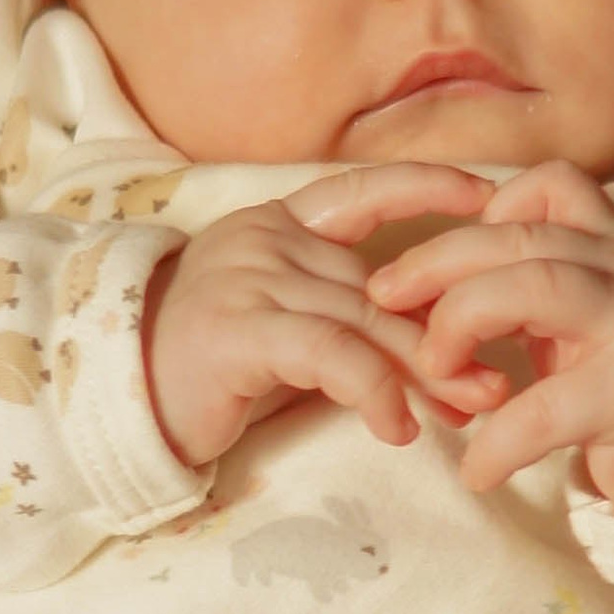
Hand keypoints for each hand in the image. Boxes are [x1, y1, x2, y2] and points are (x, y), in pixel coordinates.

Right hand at [142, 163, 502, 467]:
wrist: (119, 405)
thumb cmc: (209, 372)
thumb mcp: (287, 330)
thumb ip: (346, 318)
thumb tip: (440, 344)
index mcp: (276, 225)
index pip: (362, 190)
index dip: (425, 186)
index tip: (489, 196)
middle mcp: (263, 240)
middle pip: (378, 288)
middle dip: (443, 338)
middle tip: (494, 385)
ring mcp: (247, 278)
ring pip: (363, 321)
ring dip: (422, 373)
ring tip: (465, 412)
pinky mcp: (236, 329)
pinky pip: (328, 352)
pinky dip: (372, 388)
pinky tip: (396, 427)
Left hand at [366, 159, 613, 514]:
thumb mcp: (581, 313)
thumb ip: (524, 281)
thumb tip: (421, 278)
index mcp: (610, 243)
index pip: (548, 185)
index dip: (482, 207)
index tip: (433, 256)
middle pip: (519, 236)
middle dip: (436, 263)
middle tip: (383, 300)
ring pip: (534, 287)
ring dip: (461, 321)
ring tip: (431, 370)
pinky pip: (547, 409)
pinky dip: (498, 443)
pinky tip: (477, 470)